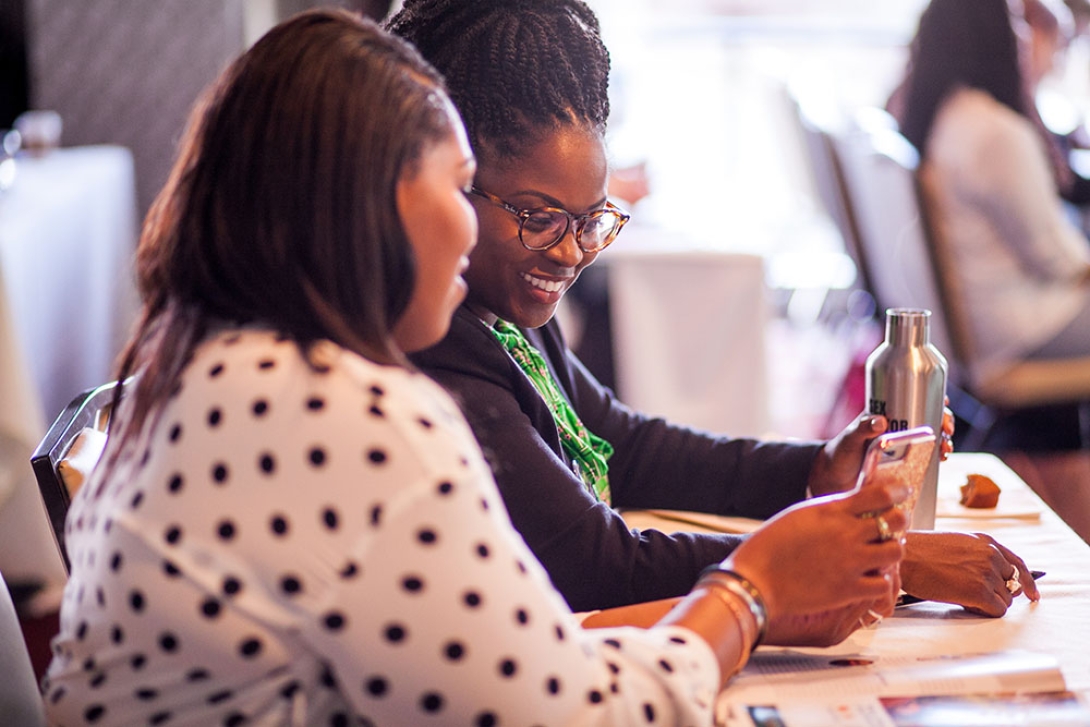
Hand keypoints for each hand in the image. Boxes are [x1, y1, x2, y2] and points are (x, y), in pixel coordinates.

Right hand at [725, 482, 907, 644]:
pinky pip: (884, 585)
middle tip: (891, 526)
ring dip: (892, 551)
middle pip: (897, 520)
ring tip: (880, 554)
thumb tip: (855, 507)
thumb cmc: (770, 546)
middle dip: (898, 521)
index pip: (881, 493)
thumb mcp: (800, 515)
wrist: (756, 580)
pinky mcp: (849, 590)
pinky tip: (869, 578)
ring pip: (896, 551)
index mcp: (831, 510)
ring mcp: (850, 562)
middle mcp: (846, 533)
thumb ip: (831, 510)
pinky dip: (881, 581)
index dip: (898, 492)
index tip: (901, 493)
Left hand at [810, 403, 954, 495]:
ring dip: (944, 440)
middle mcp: (897, 430)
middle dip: (944, 421)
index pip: (913, 401)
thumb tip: (881, 420)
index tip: (944, 401)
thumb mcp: (850, 438)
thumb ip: (862, 427)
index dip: (932, 398)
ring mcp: (902, 448)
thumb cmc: (839, 453)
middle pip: (928, 419)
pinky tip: (942, 460)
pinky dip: (937, 458)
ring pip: (931, 439)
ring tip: (946, 448)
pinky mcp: (904, 467)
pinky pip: (926, 459)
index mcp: (886, 417)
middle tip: (946, 429)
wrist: (832, 480)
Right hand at [901, 531, 1040, 615]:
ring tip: (960, 594)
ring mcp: (987, 573)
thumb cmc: (919, 552)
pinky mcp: (980, 592)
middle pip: (1011, 585)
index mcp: (986, 542)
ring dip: (987, 603)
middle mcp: (991, 555)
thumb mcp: (955, 543)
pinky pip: (997, 610)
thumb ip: (979, 556)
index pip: (1017, 564)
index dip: (1027, 582)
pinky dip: (984, 611)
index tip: (1031, 594)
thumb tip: (996, 579)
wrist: (903, 557)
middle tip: (974, 595)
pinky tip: (963, 602)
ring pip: (1004, 600)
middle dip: (996, 593)